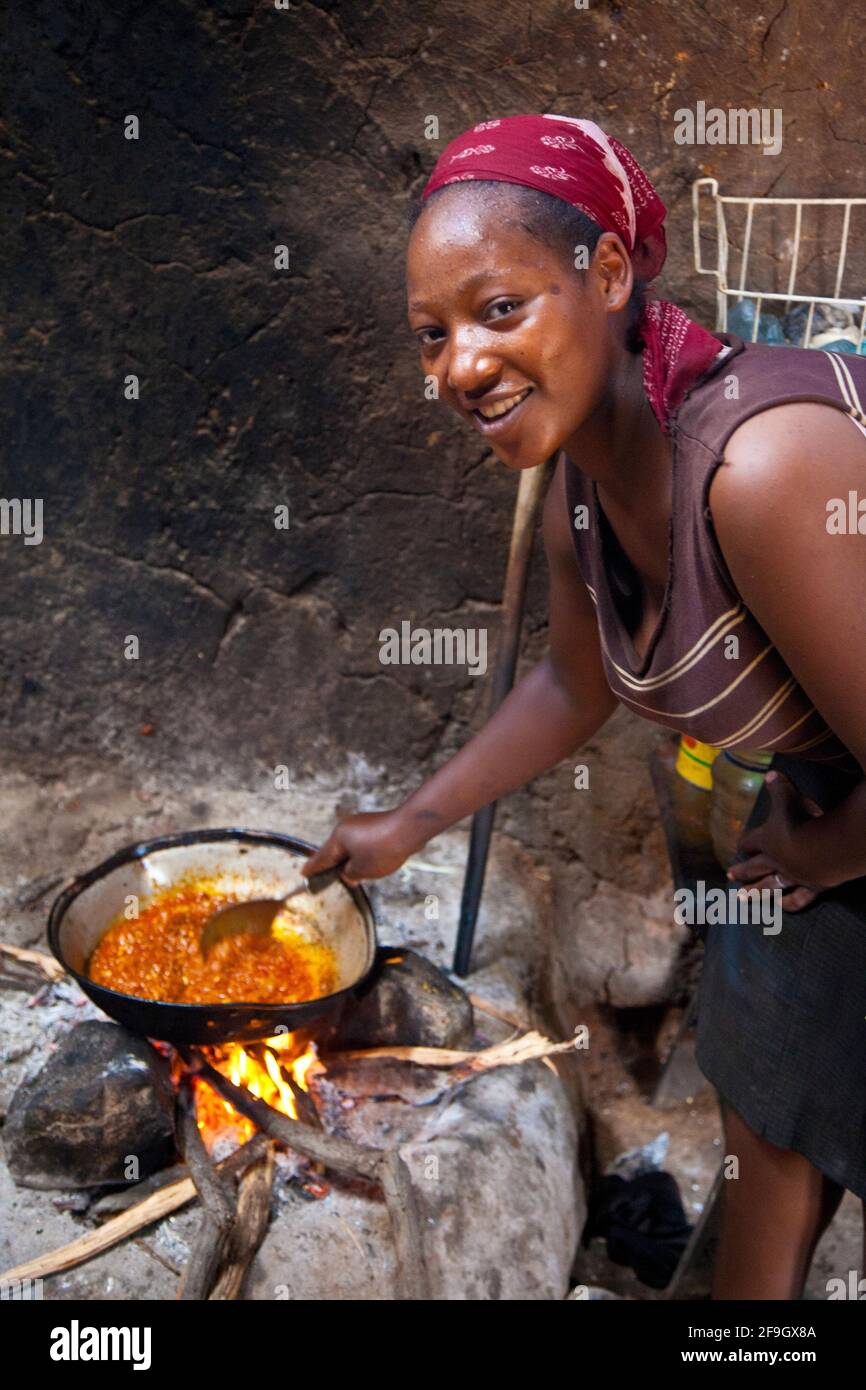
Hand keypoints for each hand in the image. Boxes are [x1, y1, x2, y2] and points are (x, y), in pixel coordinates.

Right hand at [301, 808, 416, 884]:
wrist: (410, 828)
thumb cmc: (383, 849)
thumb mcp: (361, 869)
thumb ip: (350, 874)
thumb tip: (348, 873)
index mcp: (338, 837)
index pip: (322, 857)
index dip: (313, 869)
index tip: (304, 874)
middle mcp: (347, 827)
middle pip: (335, 850)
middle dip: (334, 865)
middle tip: (325, 878)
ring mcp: (362, 824)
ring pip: (350, 846)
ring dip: (351, 860)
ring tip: (354, 875)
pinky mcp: (376, 825)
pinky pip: (363, 843)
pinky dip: (363, 854)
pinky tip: (370, 863)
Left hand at [726, 770, 825, 912]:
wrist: (822, 848)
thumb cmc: (802, 821)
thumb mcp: (789, 799)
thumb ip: (779, 787)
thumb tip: (771, 773)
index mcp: (767, 839)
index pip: (750, 841)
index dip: (744, 842)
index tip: (738, 846)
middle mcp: (776, 861)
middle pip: (754, 867)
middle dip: (741, 871)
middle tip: (729, 876)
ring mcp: (792, 876)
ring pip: (769, 887)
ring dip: (755, 892)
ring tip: (742, 898)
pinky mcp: (811, 887)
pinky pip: (797, 899)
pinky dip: (789, 904)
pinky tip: (781, 907)